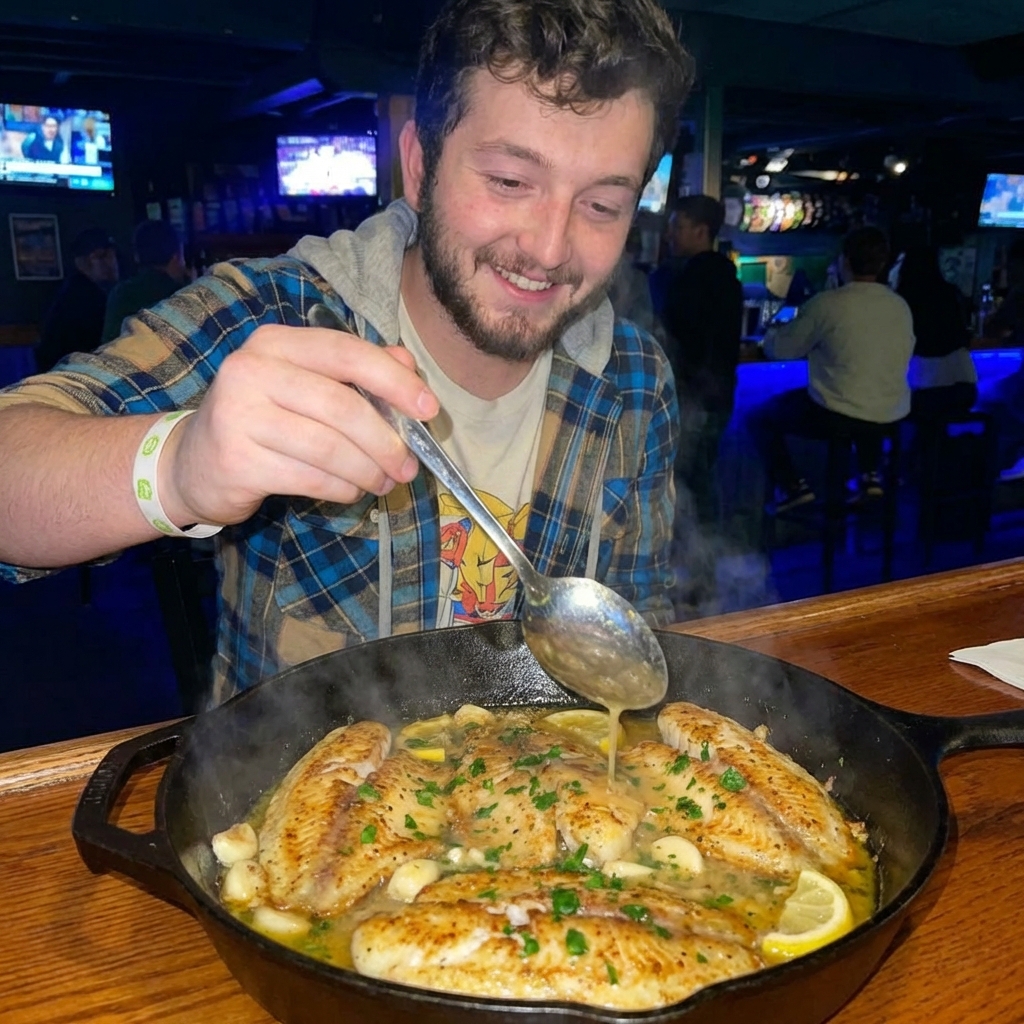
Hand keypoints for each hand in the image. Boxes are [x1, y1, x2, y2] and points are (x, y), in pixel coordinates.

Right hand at [159, 323, 438, 526]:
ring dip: (367, 470)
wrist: (194, 462)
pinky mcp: (237, 461)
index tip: (429, 410)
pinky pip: (310, 477)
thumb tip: (409, 367)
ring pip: (329, 447)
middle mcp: (252, 370)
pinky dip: (341, 488)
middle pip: (342, 405)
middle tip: (408, 466)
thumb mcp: (305, 384)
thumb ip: (355, 372)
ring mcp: (239, 415)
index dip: (394, 381)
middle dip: (386, 441)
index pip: (346, 352)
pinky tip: (351, 491)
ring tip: (384, 482)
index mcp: (276, 343)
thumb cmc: (263, 419)